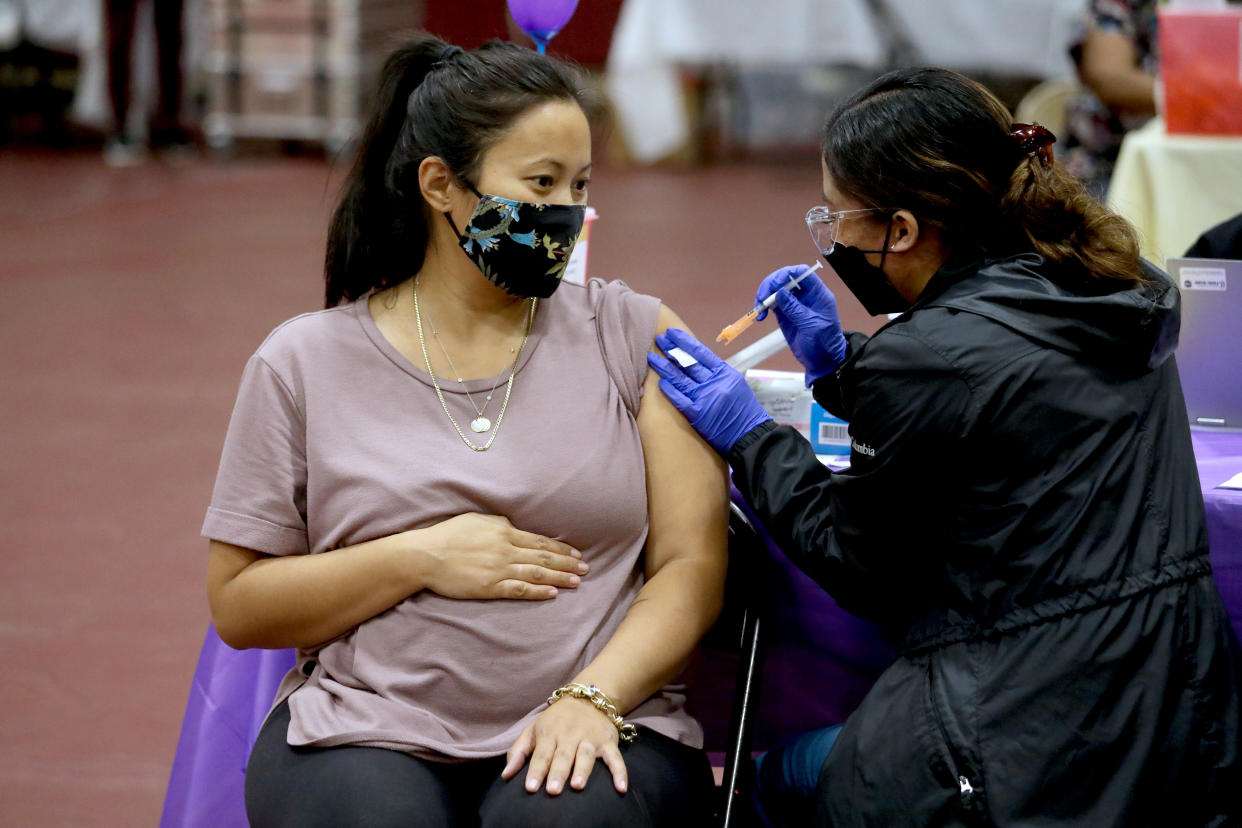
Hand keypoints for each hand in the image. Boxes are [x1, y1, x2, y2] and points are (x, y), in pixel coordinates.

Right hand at [415, 513, 586, 599]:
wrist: (425, 555)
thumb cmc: (448, 535)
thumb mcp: (476, 520)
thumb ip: (499, 524)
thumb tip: (514, 528)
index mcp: (503, 531)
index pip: (540, 541)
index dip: (560, 548)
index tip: (576, 554)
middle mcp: (505, 549)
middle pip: (544, 557)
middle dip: (567, 564)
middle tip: (586, 569)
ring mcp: (498, 569)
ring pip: (537, 573)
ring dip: (560, 578)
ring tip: (577, 582)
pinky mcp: (489, 587)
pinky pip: (519, 590)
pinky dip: (538, 592)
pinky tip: (553, 594)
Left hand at [502, 696, 626, 794]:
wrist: (588, 696)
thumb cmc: (556, 719)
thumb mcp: (534, 729)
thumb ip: (519, 752)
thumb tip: (505, 775)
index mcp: (549, 733)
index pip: (541, 754)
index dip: (535, 771)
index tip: (530, 788)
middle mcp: (570, 735)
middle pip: (563, 755)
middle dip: (558, 772)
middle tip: (553, 790)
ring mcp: (590, 738)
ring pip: (586, 754)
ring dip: (583, 769)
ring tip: (577, 786)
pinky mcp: (608, 741)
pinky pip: (615, 758)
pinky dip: (620, 772)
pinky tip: (620, 788)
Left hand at [646, 328, 771, 453]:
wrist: (751, 436)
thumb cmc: (744, 411)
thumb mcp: (735, 384)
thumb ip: (717, 373)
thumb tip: (696, 361)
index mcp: (725, 373)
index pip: (701, 352)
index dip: (684, 341)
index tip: (671, 333)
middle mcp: (715, 383)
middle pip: (688, 363)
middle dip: (671, 350)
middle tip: (659, 339)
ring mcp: (706, 398)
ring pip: (680, 379)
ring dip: (664, 367)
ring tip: (652, 358)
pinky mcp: (699, 415)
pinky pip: (680, 399)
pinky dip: (670, 390)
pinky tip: (660, 383)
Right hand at [755, 265, 846, 384]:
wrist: (822, 362)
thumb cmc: (824, 344)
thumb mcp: (811, 326)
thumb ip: (795, 309)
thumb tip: (779, 292)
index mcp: (818, 294)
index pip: (802, 273)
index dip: (786, 274)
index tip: (774, 285)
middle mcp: (805, 295)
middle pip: (785, 279)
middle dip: (771, 284)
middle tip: (762, 297)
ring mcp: (794, 304)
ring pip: (776, 290)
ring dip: (764, 296)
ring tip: (759, 309)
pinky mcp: (785, 314)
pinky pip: (772, 303)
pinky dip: (763, 307)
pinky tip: (760, 315)